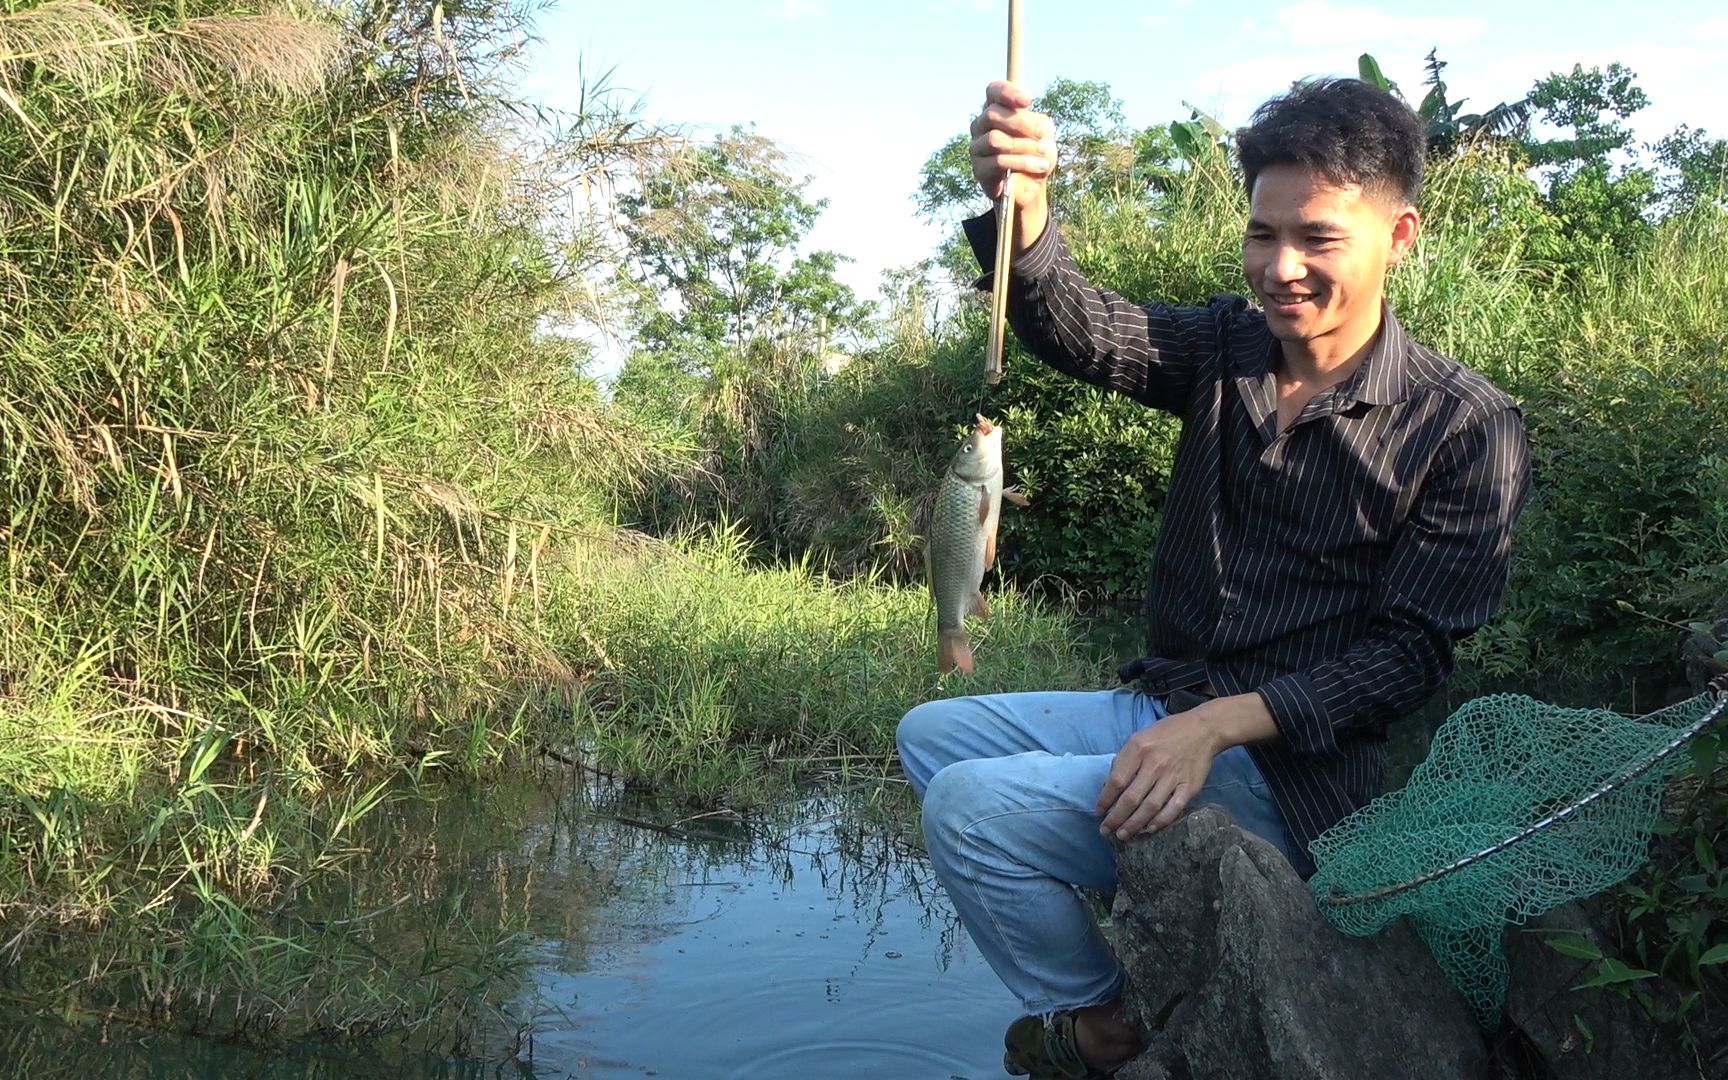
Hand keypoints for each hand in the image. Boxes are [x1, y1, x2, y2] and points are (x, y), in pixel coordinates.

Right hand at [969, 80, 1054, 237]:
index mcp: (995, 110)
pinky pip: (998, 161)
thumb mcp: (1044, 136)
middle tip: (1043, 134)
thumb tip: (1039, 125)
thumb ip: (1041, 125)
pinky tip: (1039, 167)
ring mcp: (976, 147)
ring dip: (1024, 146)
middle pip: (992, 114)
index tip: (1028, 101)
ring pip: (995, 139)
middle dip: (1022, 123)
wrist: (1029, 187)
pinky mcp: (979, 169)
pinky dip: (1023, 163)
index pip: (993, 91)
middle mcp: (981, 126)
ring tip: (1043, 155)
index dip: (1008, 92)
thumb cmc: (1035, 154)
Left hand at [1095, 708, 1219, 840]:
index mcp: (1138, 749)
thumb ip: (1124, 760)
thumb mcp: (1138, 738)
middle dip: (1116, 818)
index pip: (1116, 781)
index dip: (1105, 800)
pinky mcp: (1190, 786)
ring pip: (1150, 807)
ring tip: (1123, 835)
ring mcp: (1173, 776)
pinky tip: (1149, 829)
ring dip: (1134, 824)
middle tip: (1106, 831)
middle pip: (1131, 798)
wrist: (1202, 730)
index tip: (1098, 812)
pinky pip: (1173, 808)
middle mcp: (1155, 764)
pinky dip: (1161, 821)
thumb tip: (1110, 788)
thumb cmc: (1165, 734)